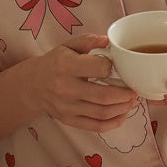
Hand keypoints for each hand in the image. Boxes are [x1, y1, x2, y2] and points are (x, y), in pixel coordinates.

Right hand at [21, 34, 137, 131]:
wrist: (32, 85)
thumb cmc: (56, 62)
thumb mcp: (69, 45)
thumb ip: (88, 40)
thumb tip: (108, 41)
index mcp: (66, 65)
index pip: (99, 68)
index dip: (113, 67)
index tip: (119, 67)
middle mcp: (65, 88)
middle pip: (104, 96)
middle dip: (126, 94)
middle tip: (134, 90)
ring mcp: (66, 107)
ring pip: (102, 113)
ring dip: (123, 108)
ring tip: (131, 101)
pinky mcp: (69, 120)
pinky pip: (96, 127)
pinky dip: (114, 123)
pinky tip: (122, 114)